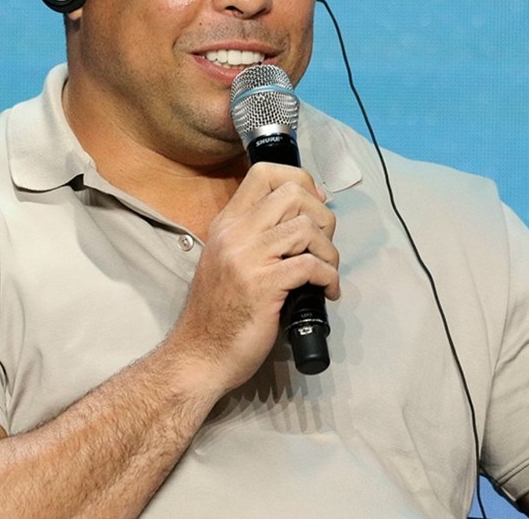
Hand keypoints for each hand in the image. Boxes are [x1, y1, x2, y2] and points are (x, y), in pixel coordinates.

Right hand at [167, 163, 339, 394]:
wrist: (199, 356)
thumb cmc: (217, 314)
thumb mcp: (228, 261)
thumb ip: (254, 237)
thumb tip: (299, 220)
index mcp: (227, 224)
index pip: (264, 173)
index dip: (300, 179)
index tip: (315, 204)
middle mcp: (236, 233)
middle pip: (293, 193)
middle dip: (322, 215)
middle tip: (323, 244)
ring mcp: (248, 258)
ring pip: (306, 227)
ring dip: (329, 250)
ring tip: (327, 271)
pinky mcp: (264, 286)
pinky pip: (311, 265)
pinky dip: (329, 277)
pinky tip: (327, 292)